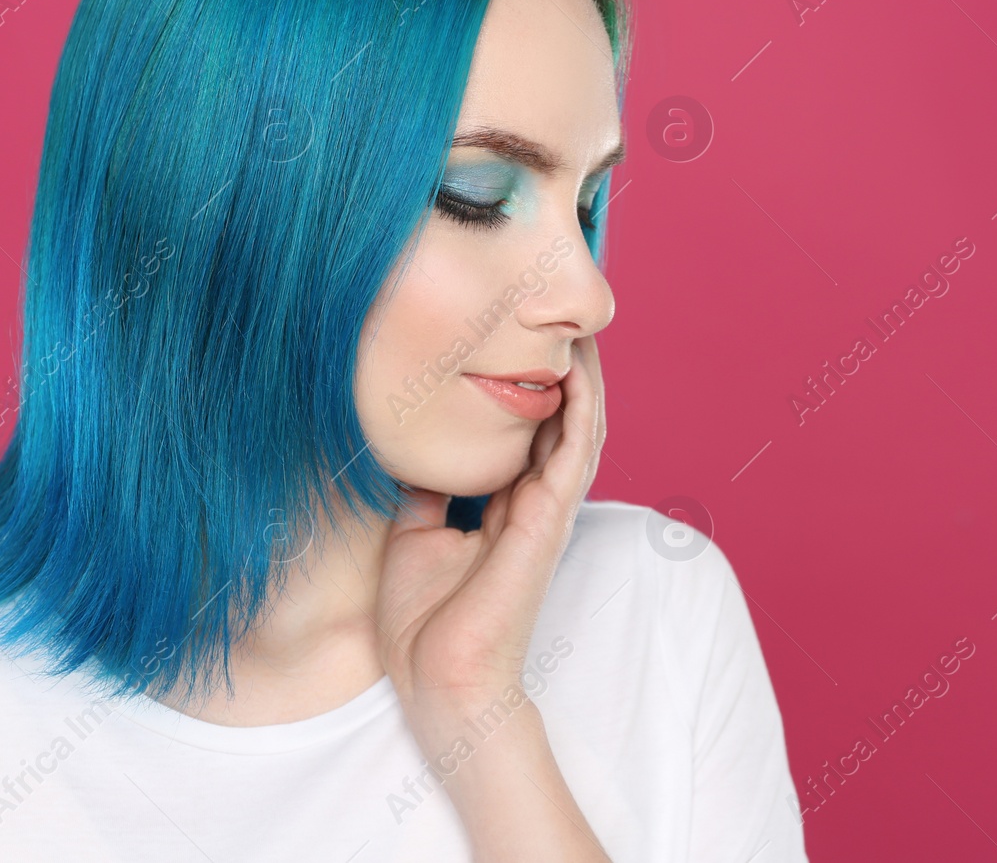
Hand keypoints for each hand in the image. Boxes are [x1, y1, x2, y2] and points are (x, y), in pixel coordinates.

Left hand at [373, 334, 606, 727]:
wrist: (440, 678)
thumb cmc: (426, 624)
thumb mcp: (412, 537)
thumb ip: (425, 494)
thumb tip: (414, 452)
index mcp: (508, 509)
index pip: (533, 434)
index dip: (533, 387)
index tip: (519, 339)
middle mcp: (536, 505)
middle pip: (564, 422)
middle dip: (567, 371)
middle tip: (558, 318)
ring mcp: (548, 513)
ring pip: (581, 429)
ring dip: (584, 380)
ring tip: (578, 331)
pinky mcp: (549, 522)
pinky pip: (575, 452)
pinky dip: (579, 409)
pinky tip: (575, 372)